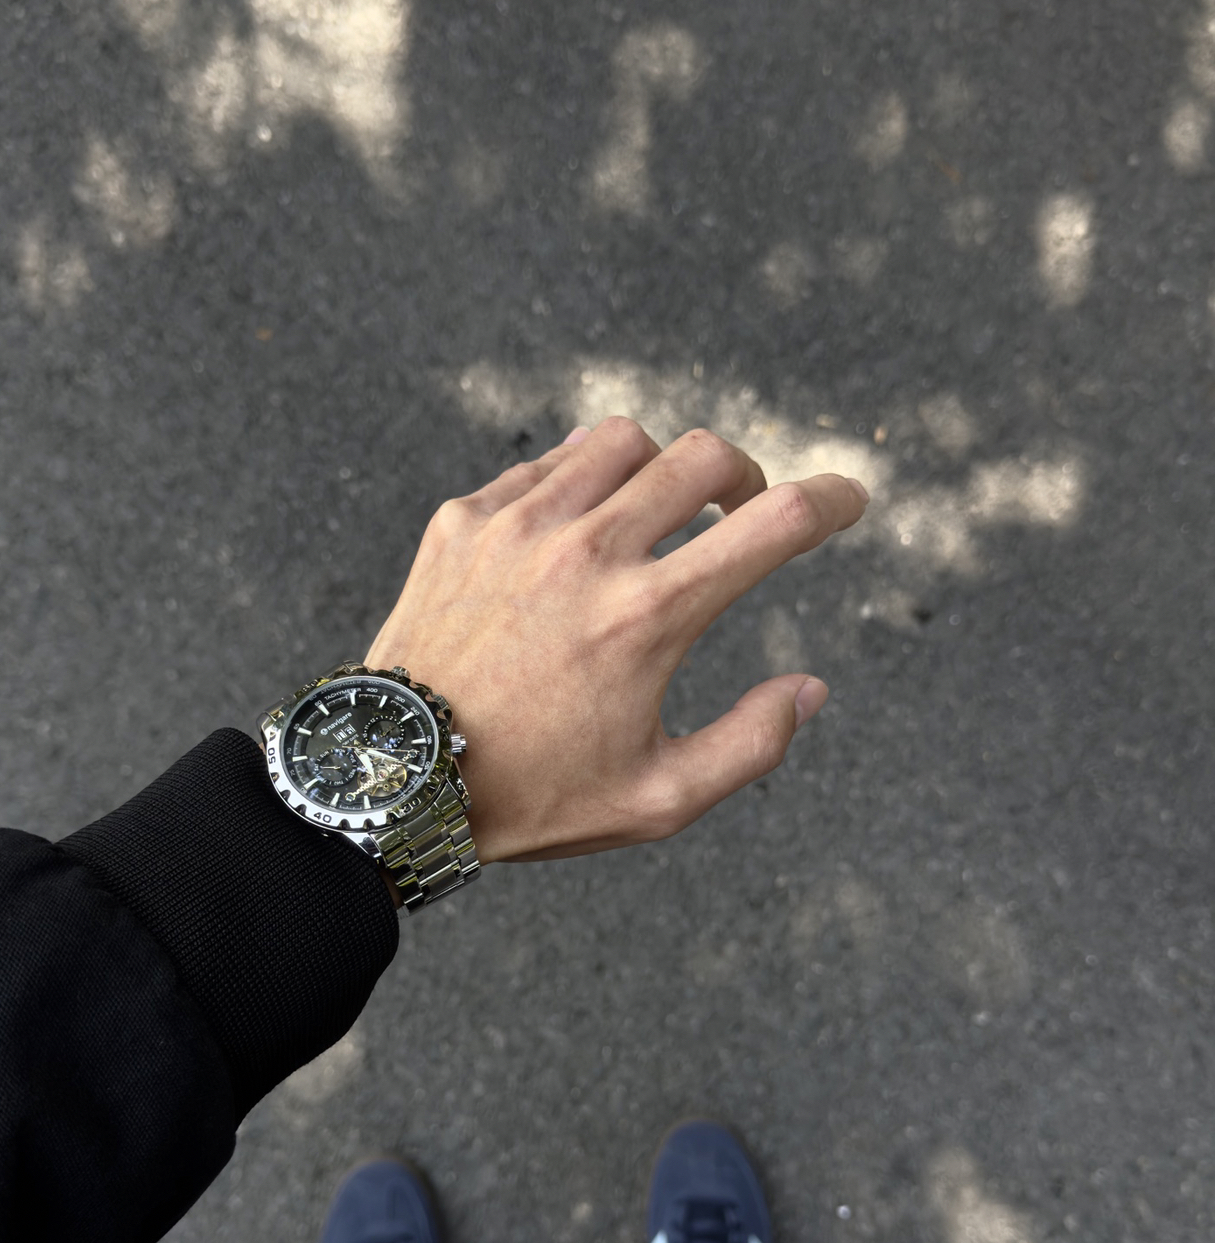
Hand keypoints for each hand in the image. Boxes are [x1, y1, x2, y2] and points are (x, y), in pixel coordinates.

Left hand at [366, 417, 867, 863]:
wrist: (393, 778)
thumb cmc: (533, 797)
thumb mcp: (657, 800)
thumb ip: (751, 747)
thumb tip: (810, 689)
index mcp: (649, 616)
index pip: (777, 522)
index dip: (835, 500)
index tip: (850, 501)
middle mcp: (589, 553)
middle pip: (705, 456)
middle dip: (746, 477)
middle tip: (741, 513)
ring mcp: (520, 526)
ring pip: (623, 442)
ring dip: (661, 469)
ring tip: (656, 514)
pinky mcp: (464, 520)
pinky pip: (545, 465)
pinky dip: (581, 482)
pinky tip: (579, 528)